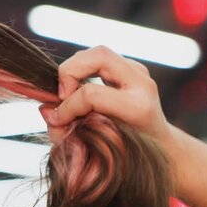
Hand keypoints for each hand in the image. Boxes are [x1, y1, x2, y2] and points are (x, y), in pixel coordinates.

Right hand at [39, 46, 170, 145]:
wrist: (160, 149)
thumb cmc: (126, 154)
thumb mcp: (95, 150)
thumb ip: (68, 132)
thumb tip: (45, 110)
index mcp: (137, 108)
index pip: (91, 94)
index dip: (67, 105)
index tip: (58, 119)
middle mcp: (142, 84)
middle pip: (99, 56)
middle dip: (69, 72)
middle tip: (61, 96)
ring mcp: (139, 73)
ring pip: (97, 52)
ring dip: (74, 70)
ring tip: (68, 93)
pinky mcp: (131, 69)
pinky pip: (99, 59)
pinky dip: (82, 70)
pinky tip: (78, 89)